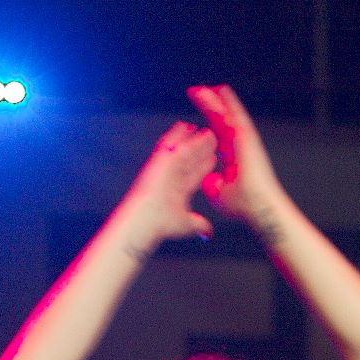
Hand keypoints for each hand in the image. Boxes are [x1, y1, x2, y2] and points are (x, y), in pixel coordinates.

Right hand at [124, 120, 216, 249]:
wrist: (146, 219)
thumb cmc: (161, 224)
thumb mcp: (187, 223)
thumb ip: (198, 225)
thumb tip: (207, 234)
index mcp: (178, 191)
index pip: (194, 175)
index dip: (204, 167)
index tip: (213, 158)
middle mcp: (172, 178)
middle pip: (190, 161)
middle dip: (201, 150)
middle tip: (212, 138)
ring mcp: (165, 168)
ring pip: (182, 151)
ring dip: (193, 141)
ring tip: (205, 131)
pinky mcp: (158, 161)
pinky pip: (168, 144)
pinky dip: (177, 135)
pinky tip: (186, 125)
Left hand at [187, 84, 286, 224]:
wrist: (258, 207)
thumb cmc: (243, 204)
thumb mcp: (217, 191)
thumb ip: (210, 181)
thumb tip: (205, 177)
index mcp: (232, 157)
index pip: (215, 136)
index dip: (204, 125)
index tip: (194, 118)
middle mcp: (238, 146)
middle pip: (220, 122)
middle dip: (207, 107)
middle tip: (196, 93)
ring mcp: (244, 141)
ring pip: (227, 115)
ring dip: (215, 101)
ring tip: (202, 89)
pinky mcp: (248, 138)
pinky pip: (237, 115)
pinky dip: (229, 102)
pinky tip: (220, 90)